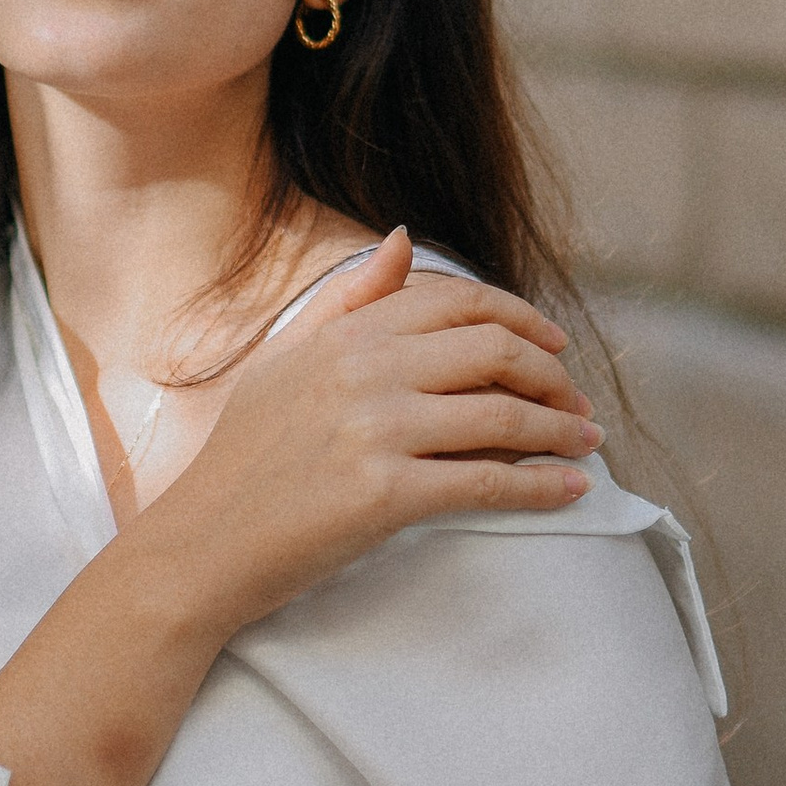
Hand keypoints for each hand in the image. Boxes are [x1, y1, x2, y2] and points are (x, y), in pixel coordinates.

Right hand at [139, 226, 599, 639]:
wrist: (198, 546)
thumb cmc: (241, 459)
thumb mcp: (285, 360)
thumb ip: (348, 301)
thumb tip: (402, 239)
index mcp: (344, 335)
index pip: (458, 303)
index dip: (521, 319)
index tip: (554, 346)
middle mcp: (364, 371)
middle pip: (494, 350)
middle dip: (551, 374)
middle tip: (577, 402)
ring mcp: (375, 431)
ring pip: (502, 415)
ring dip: (560, 430)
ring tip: (586, 443)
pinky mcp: (384, 495)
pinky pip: (487, 482)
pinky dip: (541, 485)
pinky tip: (570, 490)